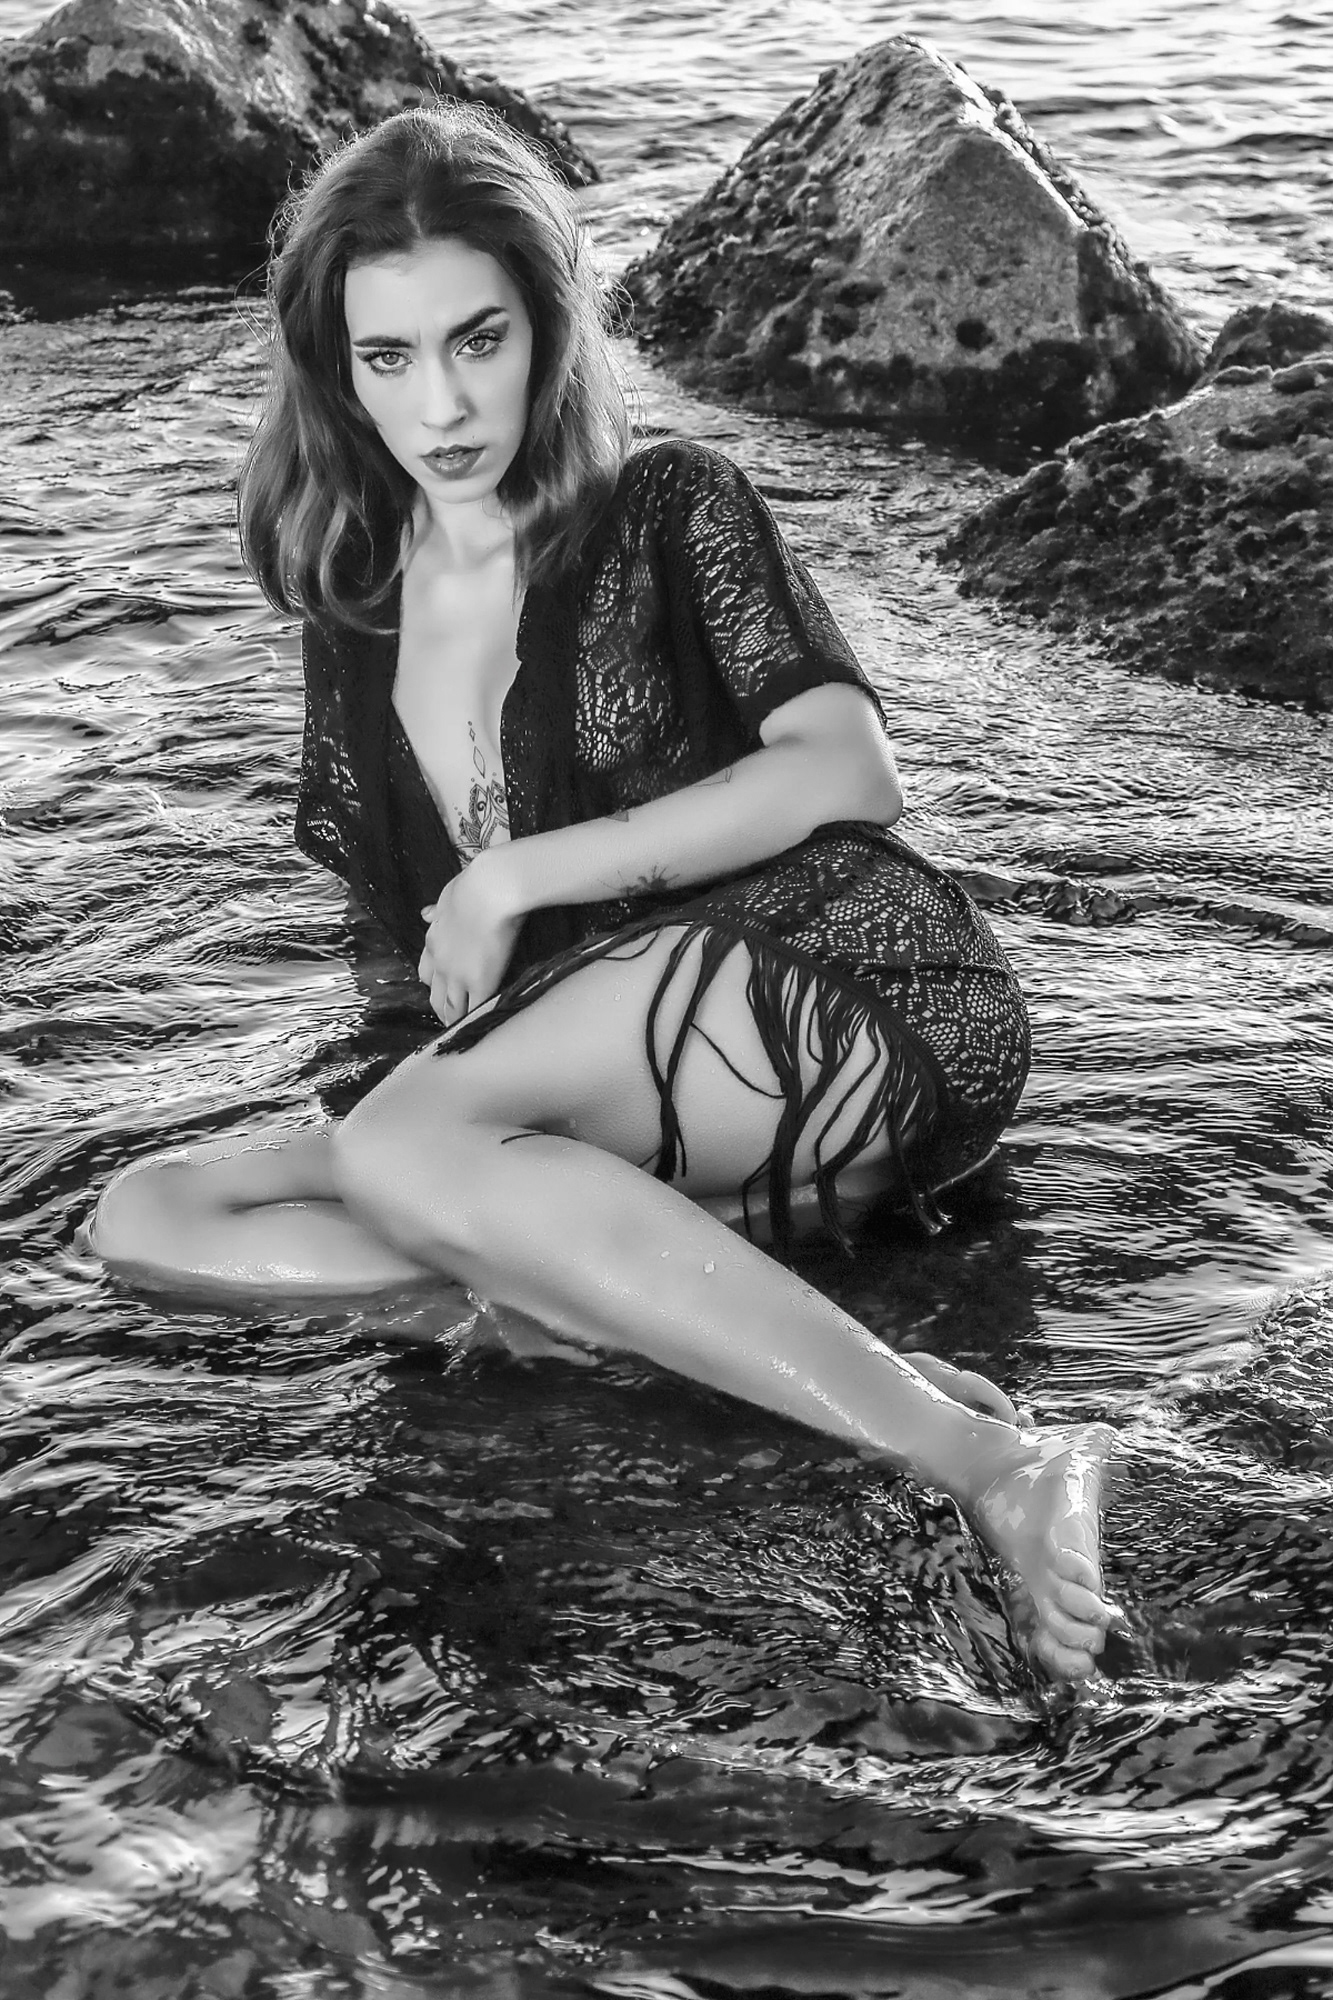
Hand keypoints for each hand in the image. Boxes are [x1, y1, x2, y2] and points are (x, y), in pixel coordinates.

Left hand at [419, 849, 524, 1027]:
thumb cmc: (473, 886)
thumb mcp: (446, 897)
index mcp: (433, 940)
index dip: (433, 981)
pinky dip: (477, 1016)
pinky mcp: (480, 981)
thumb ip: (436, 910)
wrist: (491, 890)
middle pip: (434, 993)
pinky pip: (475, 1007)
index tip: (439, 986)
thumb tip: (425, 914)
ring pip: (450, 1006)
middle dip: (439, 1005)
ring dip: (454, 1017)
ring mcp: (458, 975)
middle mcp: (441, 962)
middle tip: (447, 1014)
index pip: (426, 970)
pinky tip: (481, 1024)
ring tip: (460, 1025)